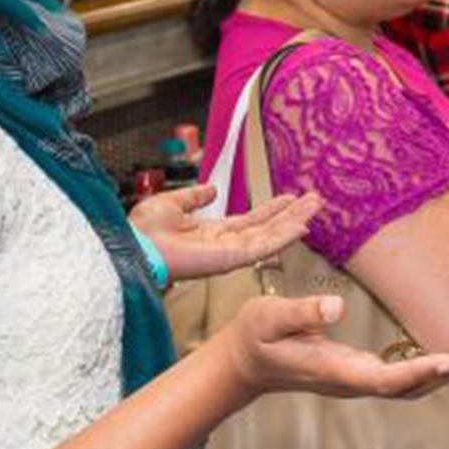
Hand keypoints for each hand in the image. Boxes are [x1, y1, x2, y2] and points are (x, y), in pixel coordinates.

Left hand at [129, 184, 322, 282]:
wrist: (133, 246)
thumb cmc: (143, 232)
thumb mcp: (171, 203)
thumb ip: (193, 197)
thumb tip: (210, 190)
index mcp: (212, 232)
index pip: (250, 221)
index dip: (271, 209)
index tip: (290, 198)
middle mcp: (225, 244)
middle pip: (267, 228)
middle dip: (291, 214)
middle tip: (314, 200)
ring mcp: (231, 252)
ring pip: (271, 237)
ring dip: (294, 221)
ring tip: (315, 206)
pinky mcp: (232, 258)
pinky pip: (264, 246)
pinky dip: (284, 235)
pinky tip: (302, 225)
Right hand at [217, 294, 448, 398]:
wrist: (242, 363)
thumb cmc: (255, 336)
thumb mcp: (269, 316)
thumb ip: (301, 313)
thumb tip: (336, 308)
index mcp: (337, 371)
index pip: (389, 379)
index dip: (424, 371)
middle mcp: (353, 381)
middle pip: (410, 387)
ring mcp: (357, 380)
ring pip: (410, 386)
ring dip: (446, 372)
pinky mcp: (358, 372)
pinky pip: (402, 378)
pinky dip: (431, 369)